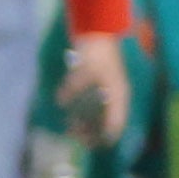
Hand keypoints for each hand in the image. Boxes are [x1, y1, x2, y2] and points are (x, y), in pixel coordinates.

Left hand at [59, 28, 128, 149]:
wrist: (98, 32)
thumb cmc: (96, 52)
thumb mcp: (82, 71)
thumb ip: (72, 87)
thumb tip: (61, 102)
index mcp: (118, 95)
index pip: (116, 124)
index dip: (105, 137)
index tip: (89, 145)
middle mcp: (116, 97)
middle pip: (108, 123)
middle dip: (93, 133)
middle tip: (75, 137)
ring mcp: (109, 92)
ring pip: (101, 116)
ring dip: (88, 125)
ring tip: (71, 129)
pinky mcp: (101, 87)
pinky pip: (95, 108)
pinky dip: (85, 115)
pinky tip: (72, 116)